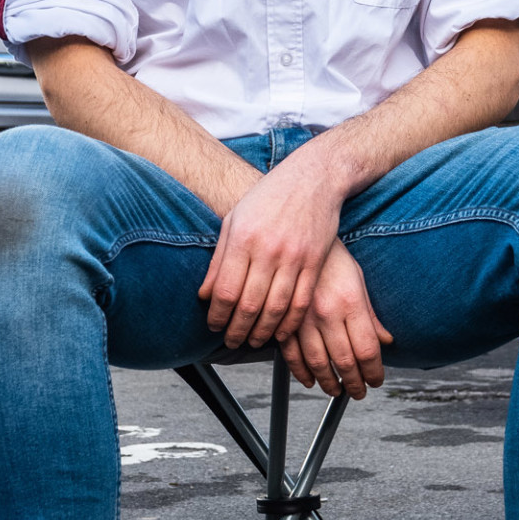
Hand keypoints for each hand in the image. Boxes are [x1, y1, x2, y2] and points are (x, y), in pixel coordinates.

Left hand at [199, 152, 343, 348]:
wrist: (313, 178)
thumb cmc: (268, 197)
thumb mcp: (235, 220)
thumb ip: (219, 259)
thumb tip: (204, 295)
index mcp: (242, 238)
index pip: (224, 290)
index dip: (217, 315)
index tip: (213, 325)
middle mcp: (267, 249)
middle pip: (248, 304)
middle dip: (237, 330)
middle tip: (231, 341)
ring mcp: (293, 257)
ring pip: (275, 308)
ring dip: (262, 332)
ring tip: (253, 341)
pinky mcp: (314, 262)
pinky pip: (301, 302)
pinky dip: (289, 323)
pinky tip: (280, 332)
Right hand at [280, 241, 391, 400]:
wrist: (298, 239)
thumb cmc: (333, 260)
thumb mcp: (358, 281)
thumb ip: (371, 315)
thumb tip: (386, 341)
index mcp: (350, 302)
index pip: (367, 350)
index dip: (374, 372)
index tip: (376, 380)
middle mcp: (327, 313)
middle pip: (345, 361)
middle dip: (355, 383)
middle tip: (359, 392)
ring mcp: (303, 318)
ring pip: (318, 363)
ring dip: (329, 383)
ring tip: (337, 391)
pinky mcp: (284, 319)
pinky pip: (292, 355)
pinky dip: (301, 372)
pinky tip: (311, 380)